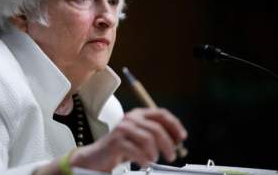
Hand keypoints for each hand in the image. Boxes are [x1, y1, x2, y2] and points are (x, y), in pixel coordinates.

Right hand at [70, 108, 187, 171]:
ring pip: (148, 138)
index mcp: (137, 114)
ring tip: (153, 160)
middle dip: (168, 144)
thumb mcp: (140, 139)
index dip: (174, 125)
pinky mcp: (116, 142)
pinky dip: (144, 160)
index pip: (161, 113)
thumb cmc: (120, 148)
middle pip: (156, 127)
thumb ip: (155, 135)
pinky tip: (143, 164)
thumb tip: (177, 140)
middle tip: (171, 155)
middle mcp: (130, 118)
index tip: (182, 137)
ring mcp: (122, 129)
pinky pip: (136, 151)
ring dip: (155, 153)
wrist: (96, 157)